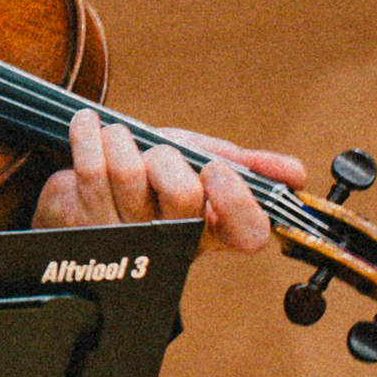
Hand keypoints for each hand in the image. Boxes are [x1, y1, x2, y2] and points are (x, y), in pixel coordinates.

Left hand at [35, 115, 298, 256]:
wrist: (86, 190)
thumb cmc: (152, 178)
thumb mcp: (203, 163)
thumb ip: (248, 165)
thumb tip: (295, 175)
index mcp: (211, 230)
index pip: (248, 233)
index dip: (237, 199)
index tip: (217, 169)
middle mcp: (170, 243)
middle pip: (183, 193)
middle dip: (166, 155)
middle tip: (155, 151)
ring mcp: (123, 241)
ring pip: (128, 174)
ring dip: (119, 140)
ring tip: (115, 137)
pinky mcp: (81, 230)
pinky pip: (86, 171)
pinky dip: (86, 139)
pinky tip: (86, 133)